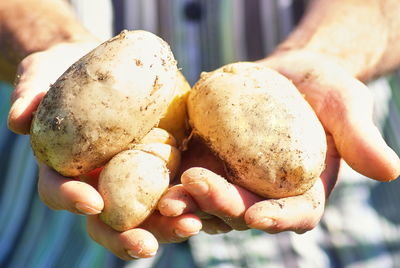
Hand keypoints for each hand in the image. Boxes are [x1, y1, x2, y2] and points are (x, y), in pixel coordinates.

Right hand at [8, 43, 201, 259]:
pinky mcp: (157, 160)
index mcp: (65, 167)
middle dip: (126, 236)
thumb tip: (20, 118)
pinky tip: (207, 199)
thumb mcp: (40, 77)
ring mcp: (130, 173)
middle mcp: (98, 179)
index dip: (72, 200)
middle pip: (108, 218)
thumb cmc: (61, 73)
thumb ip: (29, 96)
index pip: (61, 191)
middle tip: (146, 246)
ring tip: (191, 225)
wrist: (94, 67)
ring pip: (146, 210)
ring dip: (167, 223)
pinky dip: (189, 195)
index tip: (94, 203)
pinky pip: (173, 183)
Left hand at [158, 51, 399, 233]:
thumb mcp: (346, 104)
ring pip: (213, 203)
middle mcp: (265, 193)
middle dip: (224, 207)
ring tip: (171, 198)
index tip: (260, 216)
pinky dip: (175, 184)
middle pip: (246, 212)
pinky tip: (157, 181)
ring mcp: (234, 180)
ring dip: (193, 204)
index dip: (279, 219)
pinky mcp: (209, 162)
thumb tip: (389, 171)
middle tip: (202, 191)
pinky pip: (190, 179)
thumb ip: (360, 137)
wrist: (286, 73)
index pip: (294, 215)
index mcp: (303, 191)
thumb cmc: (322, 89)